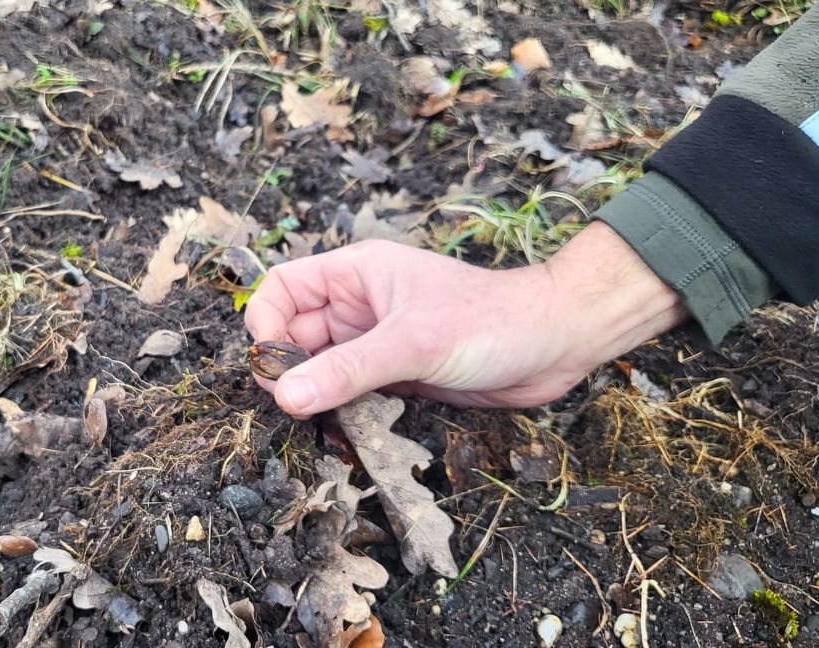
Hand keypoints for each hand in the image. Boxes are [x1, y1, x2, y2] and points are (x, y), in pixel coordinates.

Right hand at [243, 222, 687, 415]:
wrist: (554, 345)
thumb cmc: (490, 321)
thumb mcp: (412, 342)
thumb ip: (347, 371)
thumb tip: (285, 396)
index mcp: (355, 274)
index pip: (283, 289)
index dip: (265, 323)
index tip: (270, 365)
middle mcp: (359, 306)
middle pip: (294, 335)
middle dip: (286, 368)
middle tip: (290, 405)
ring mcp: (376, 342)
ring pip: (320, 369)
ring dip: (313, 395)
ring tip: (317, 422)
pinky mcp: (396, 375)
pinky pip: (350, 393)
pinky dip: (341, 412)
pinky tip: (347, 429)